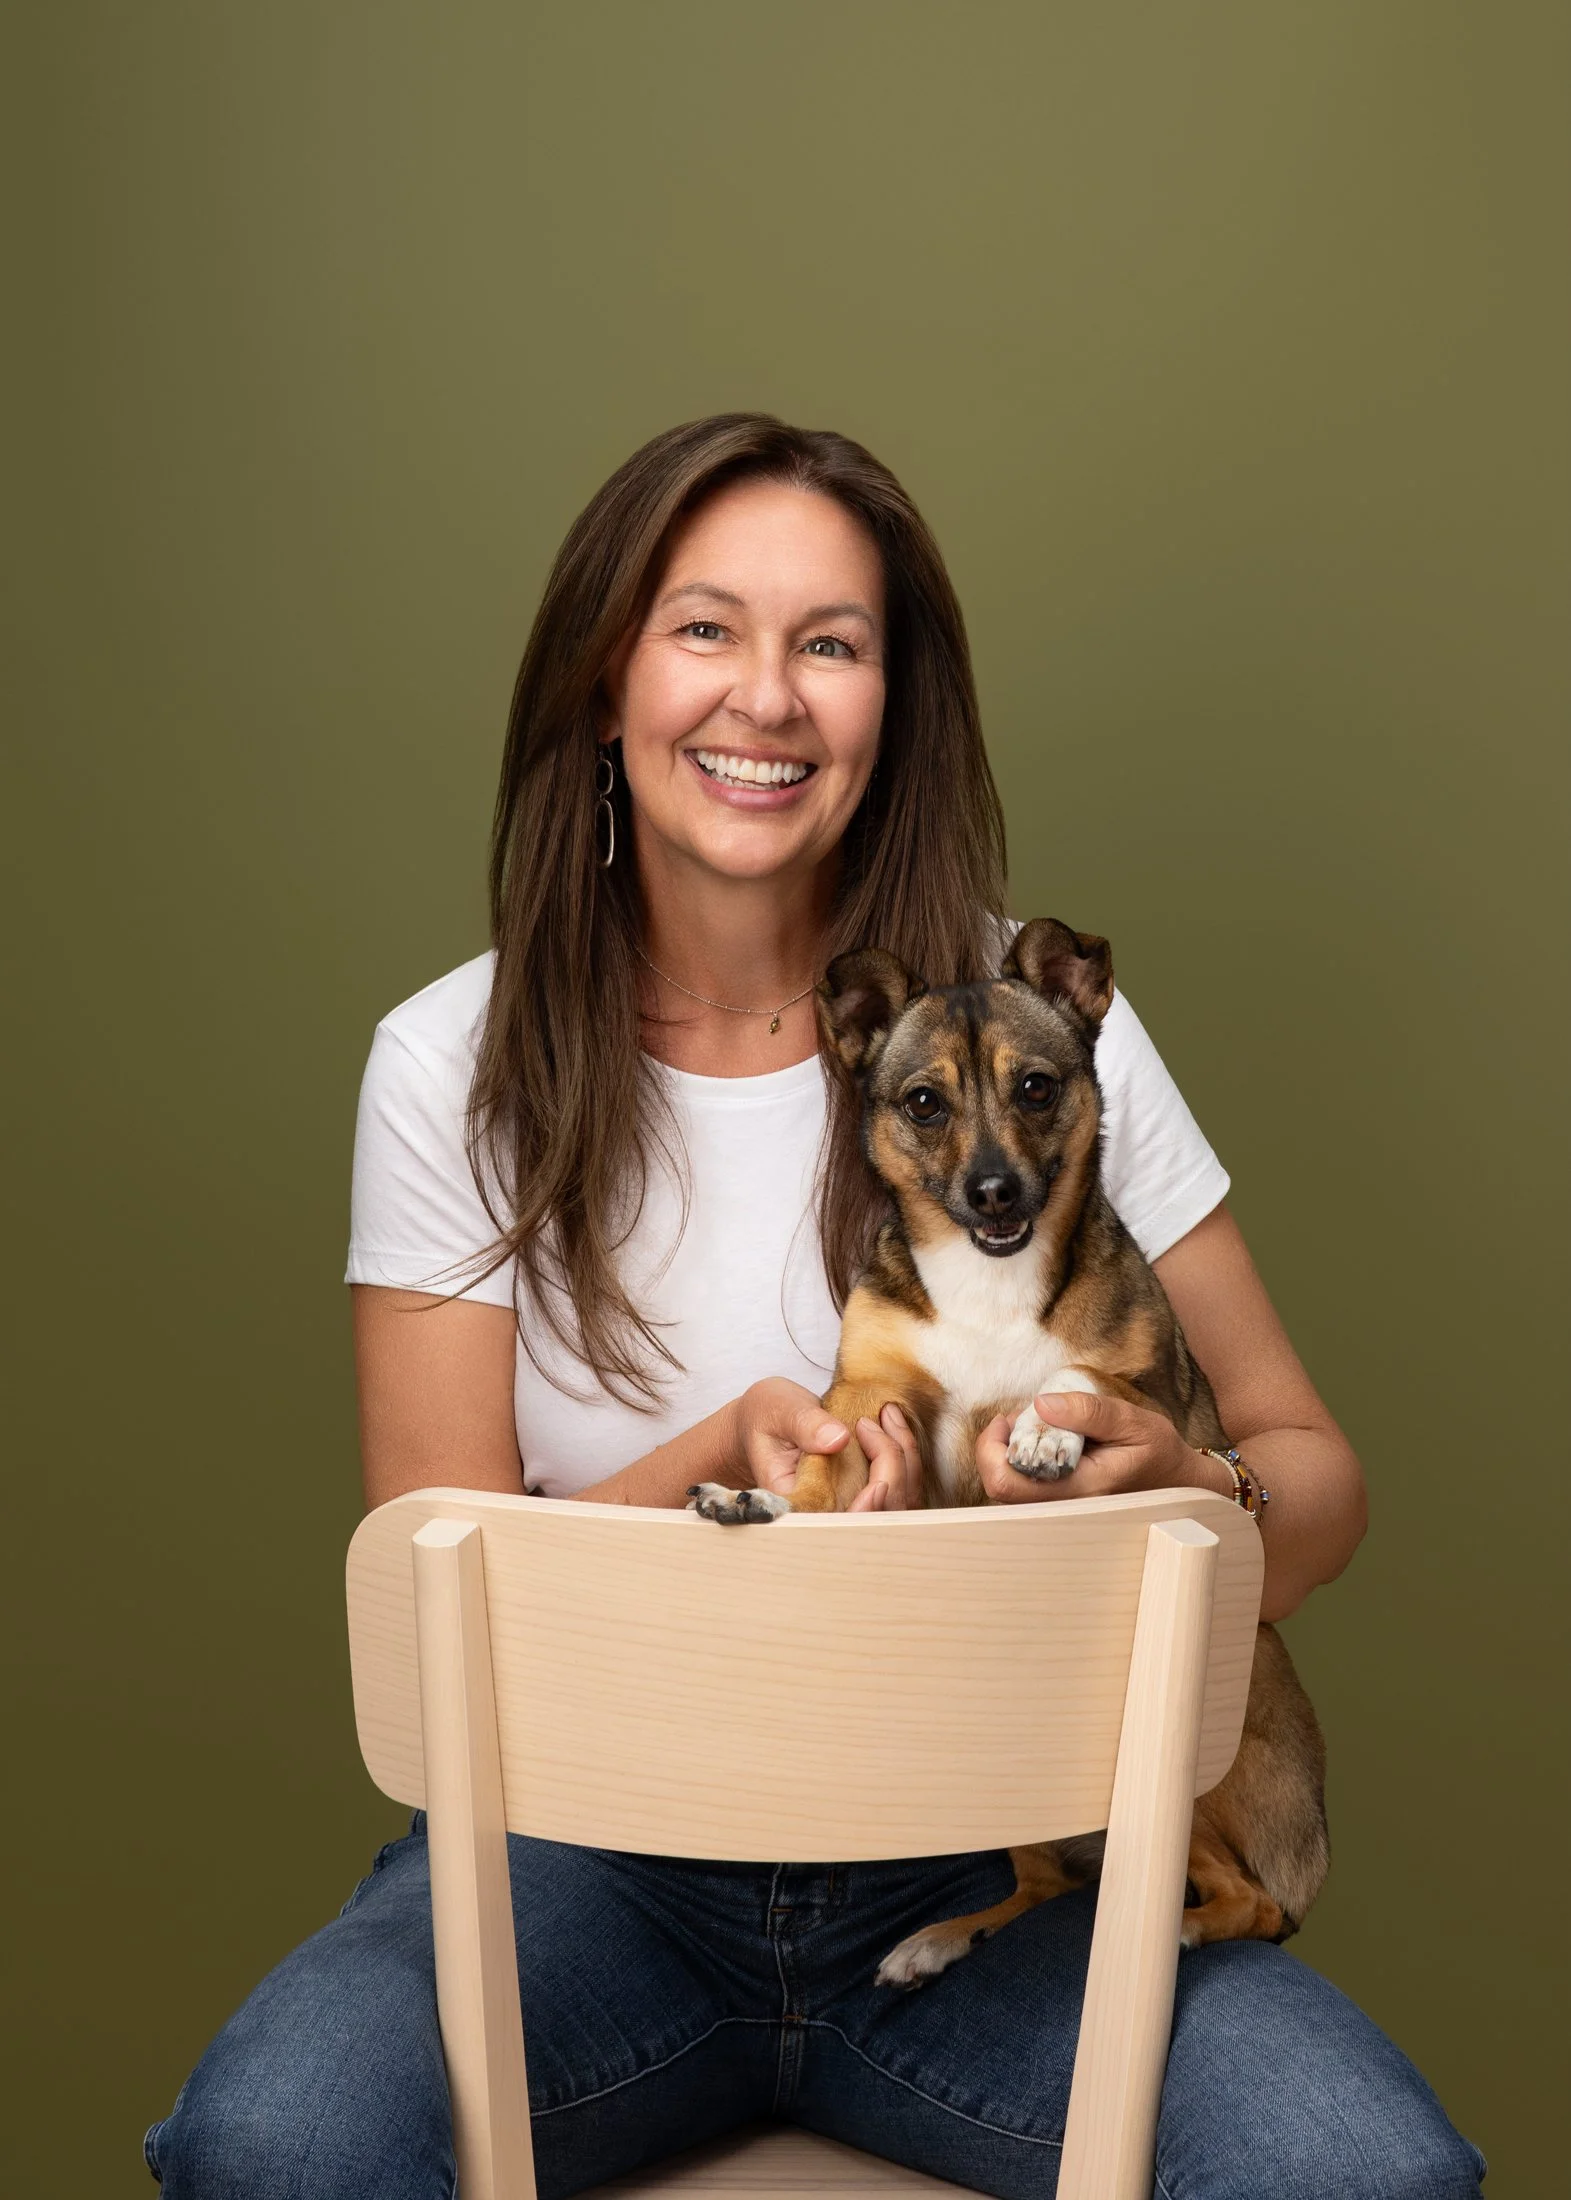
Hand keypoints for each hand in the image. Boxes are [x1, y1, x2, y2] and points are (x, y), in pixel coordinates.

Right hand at [731, 1378, 920, 1511]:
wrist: (768, 1421)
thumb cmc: (766, 1418)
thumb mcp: (779, 1411)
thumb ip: (805, 1424)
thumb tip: (838, 1439)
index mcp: (797, 1502)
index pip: (837, 1524)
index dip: (865, 1513)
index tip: (877, 1484)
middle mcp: (827, 1511)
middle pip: (878, 1513)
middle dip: (892, 1468)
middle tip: (877, 1421)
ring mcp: (851, 1502)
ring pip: (897, 1501)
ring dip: (904, 1458)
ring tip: (888, 1416)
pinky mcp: (866, 1489)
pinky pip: (901, 1485)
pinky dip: (906, 1456)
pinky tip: (894, 1424)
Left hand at [975, 1390, 1210, 1503]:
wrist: (1180, 1485)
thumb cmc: (1159, 1454)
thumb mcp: (1132, 1422)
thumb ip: (1088, 1412)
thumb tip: (1041, 1405)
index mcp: (1079, 1490)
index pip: (1007, 1483)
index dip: (992, 1447)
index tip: (1010, 1418)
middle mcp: (1063, 1510)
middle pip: (999, 1489)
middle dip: (998, 1447)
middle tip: (1023, 1420)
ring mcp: (1061, 1514)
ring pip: (1008, 1491)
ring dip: (1011, 1454)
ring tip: (1040, 1430)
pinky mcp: (1061, 1509)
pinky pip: (1024, 1491)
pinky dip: (1023, 1464)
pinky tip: (1046, 1446)